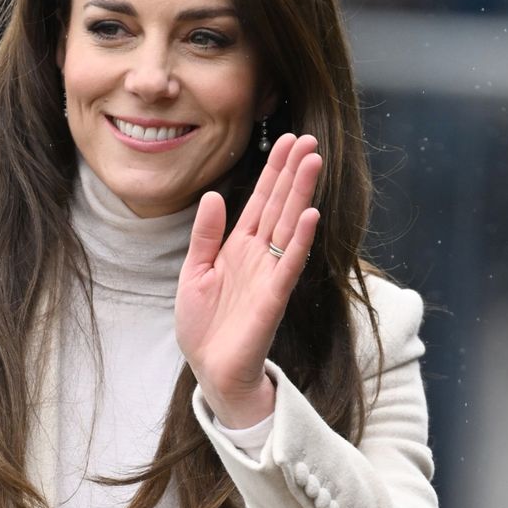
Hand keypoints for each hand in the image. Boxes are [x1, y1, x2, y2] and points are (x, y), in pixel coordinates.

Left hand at [176, 134, 321, 427]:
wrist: (209, 369)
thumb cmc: (203, 325)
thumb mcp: (194, 272)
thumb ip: (206, 235)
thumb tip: (215, 195)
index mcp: (238, 247)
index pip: (260, 201)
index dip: (273, 171)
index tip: (287, 140)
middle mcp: (258, 255)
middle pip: (279, 206)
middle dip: (292, 172)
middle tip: (309, 139)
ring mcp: (269, 274)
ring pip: (289, 226)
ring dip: (301, 194)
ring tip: (313, 162)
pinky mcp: (273, 297)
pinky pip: (290, 263)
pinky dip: (301, 239)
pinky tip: (311, 213)